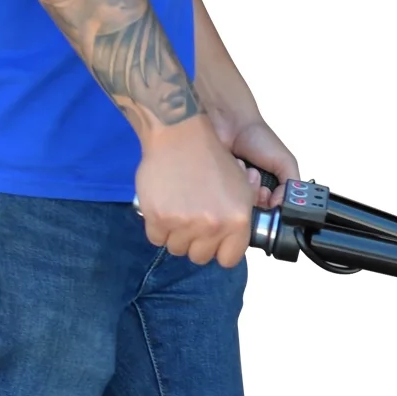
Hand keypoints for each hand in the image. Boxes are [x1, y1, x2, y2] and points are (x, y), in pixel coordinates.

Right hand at [135, 117, 255, 266]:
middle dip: (196, 243)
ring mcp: (184, 222)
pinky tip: (164, 207)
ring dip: (176, 235)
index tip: (213, 241)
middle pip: (200, 257)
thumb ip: (241, 218)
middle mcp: (213, 225)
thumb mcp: (241, 188)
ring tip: (178, 211)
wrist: (181, 136)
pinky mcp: (158, 217)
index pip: (229, 259)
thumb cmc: (212, 159)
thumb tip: (235, 243)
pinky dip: (157, 227)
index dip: (219, 250)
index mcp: (238, 220)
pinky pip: (156, 238)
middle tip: (193, 222)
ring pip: (177, 248)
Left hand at [212, 114, 299, 210]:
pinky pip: (221, 195)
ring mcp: (233, 189)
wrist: (231, 123)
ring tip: (245, 167)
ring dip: (244, 184)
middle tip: (257, 176)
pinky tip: (233, 165)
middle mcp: (251, 191)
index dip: (271, 207)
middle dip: (257, 194)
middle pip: (255, 210)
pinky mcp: (216, 186)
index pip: (272, 210)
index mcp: (270, 187)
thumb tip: (282, 206)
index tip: (270, 197)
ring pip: (238, 204)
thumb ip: (290, 185)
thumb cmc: (258, 137)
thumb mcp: (286, 162)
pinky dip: (227, 180)